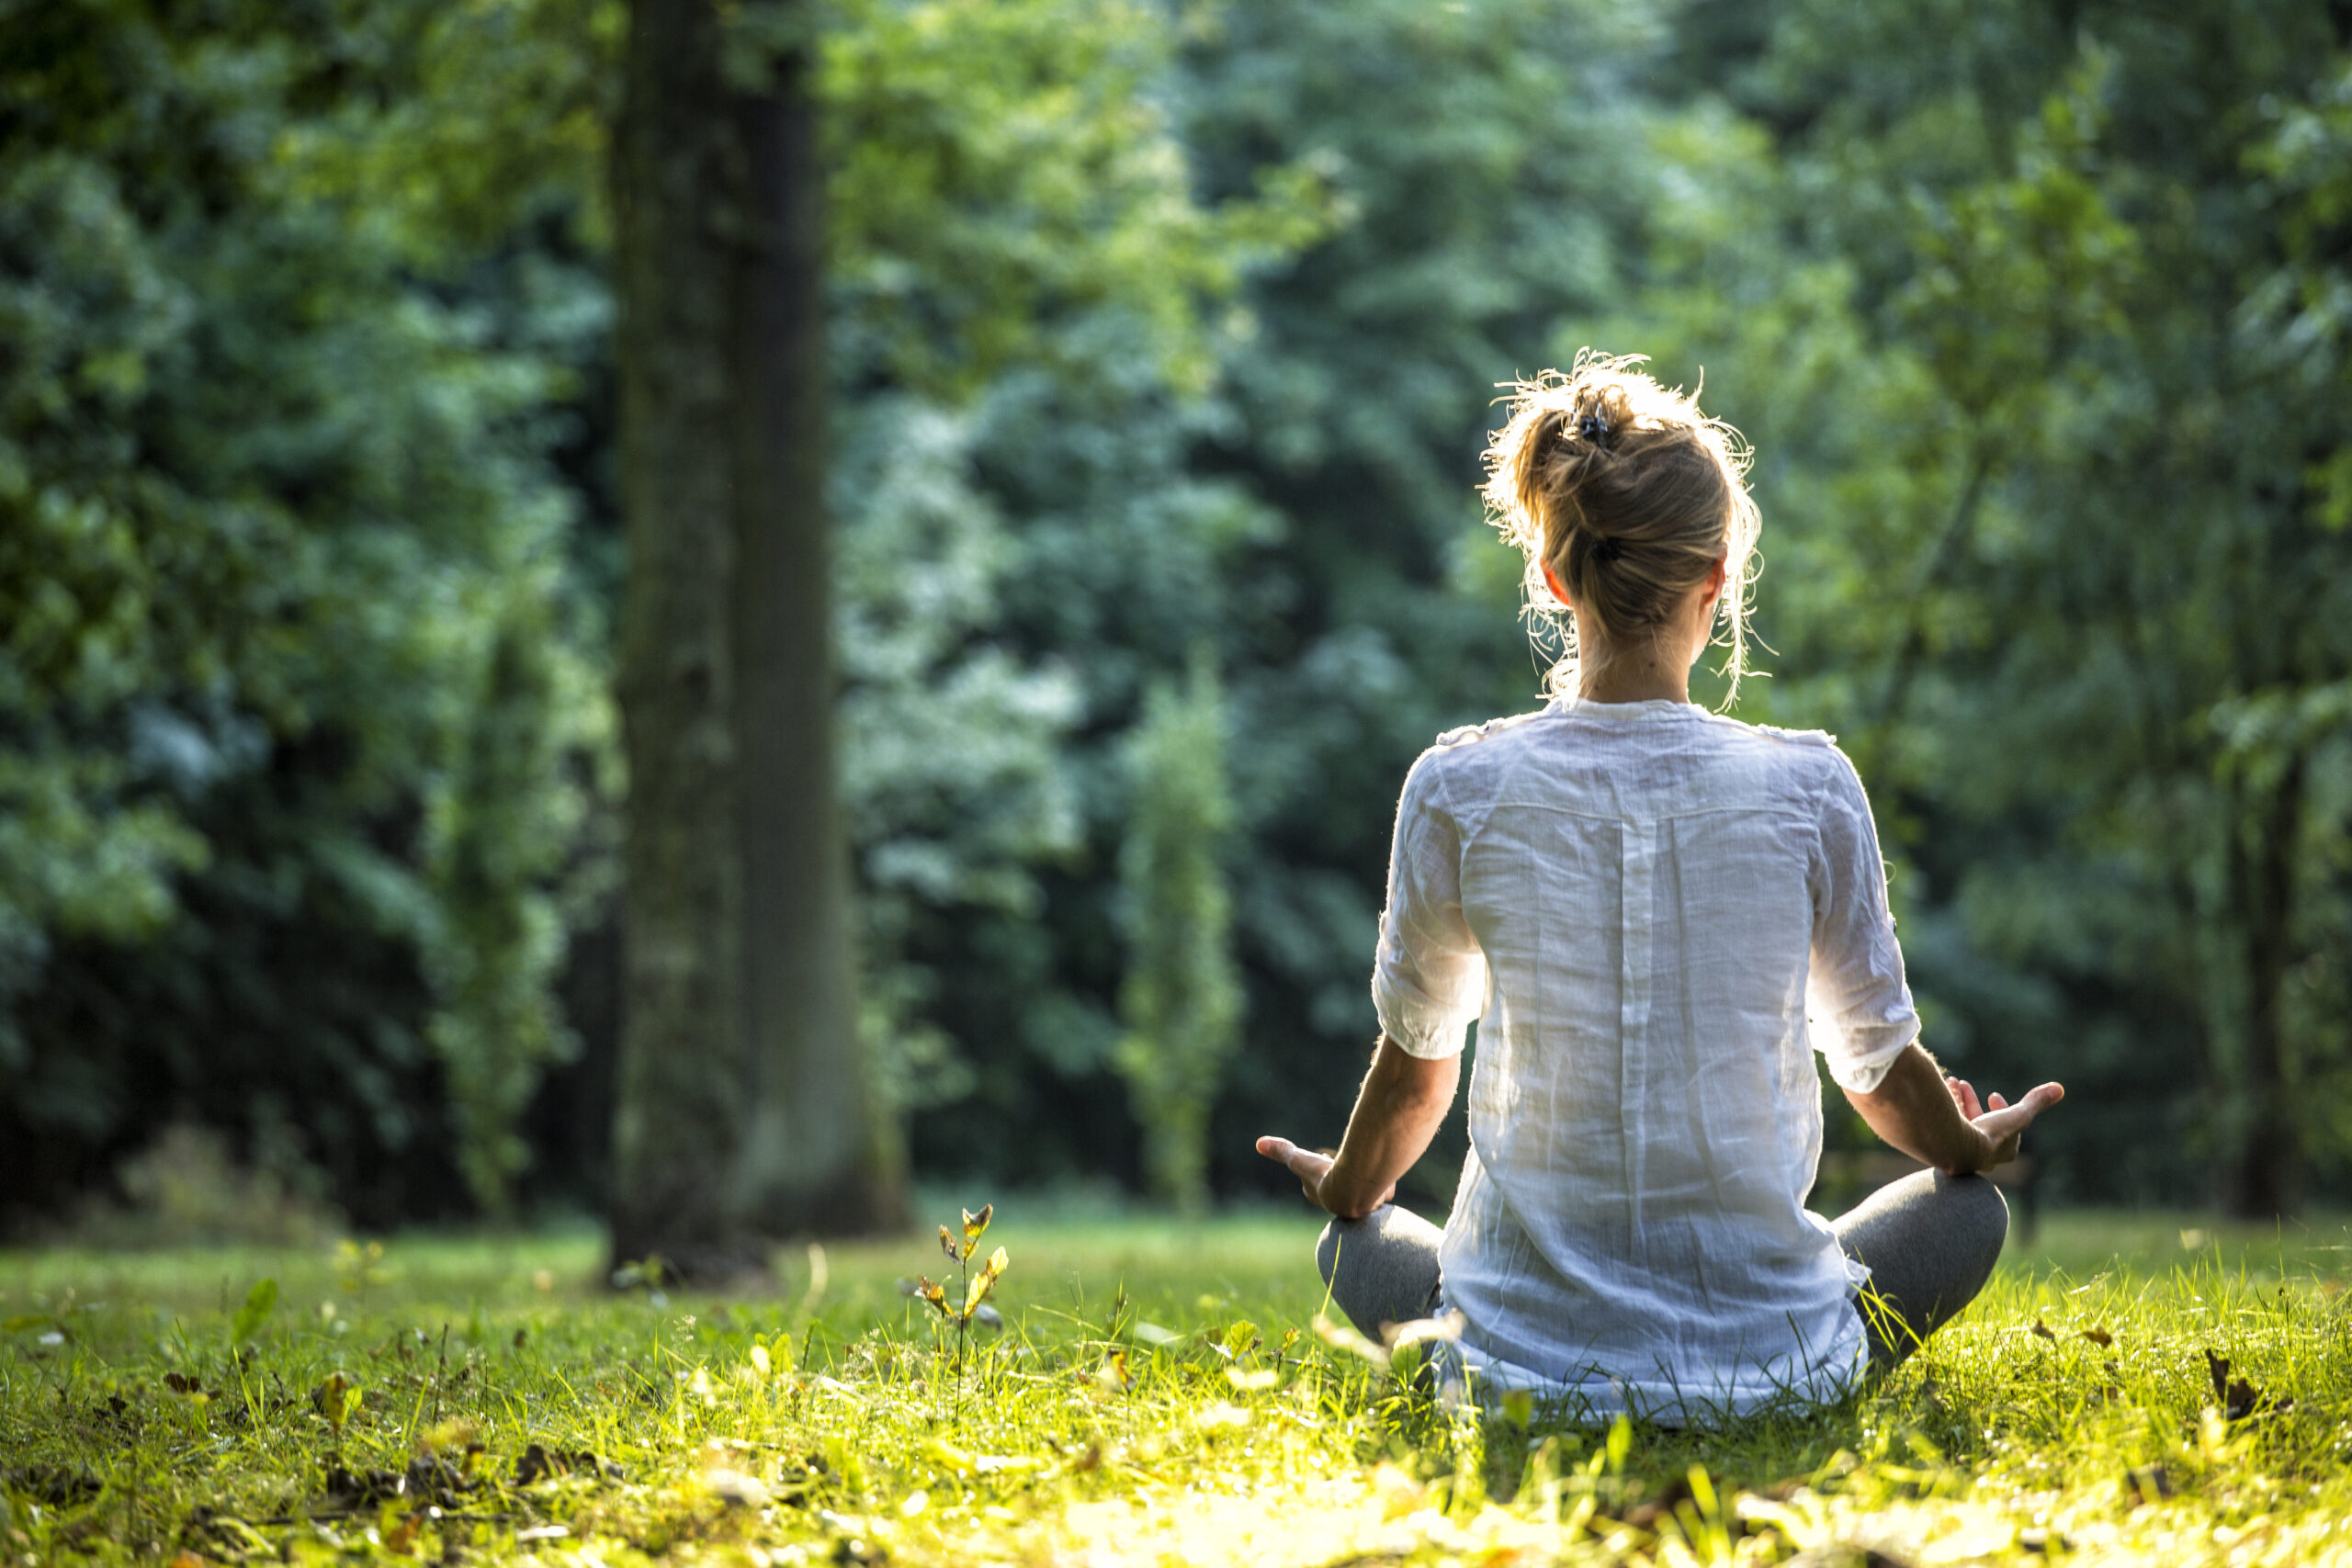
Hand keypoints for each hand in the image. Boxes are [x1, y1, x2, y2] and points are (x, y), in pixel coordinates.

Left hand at [1255, 1135, 1394, 1216]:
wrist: (1354, 1191)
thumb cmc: (1325, 1177)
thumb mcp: (1300, 1161)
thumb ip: (1282, 1151)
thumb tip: (1258, 1143)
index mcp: (1321, 1194)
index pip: (1315, 1183)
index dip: (1318, 1170)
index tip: (1321, 1159)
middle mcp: (1339, 1201)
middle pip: (1339, 1185)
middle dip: (1340, 1175)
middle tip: (1342, 1165)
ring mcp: (1361, 1201)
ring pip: (1362, 1185)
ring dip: (1364, 1178)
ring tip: (1366, 1168)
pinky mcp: (1380, 1197)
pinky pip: (1381, 1185)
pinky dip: (1382, 1179)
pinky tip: (1385, 1173)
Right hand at [1944, 1076, 2065, 1169]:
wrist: (1955, 1147)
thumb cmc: (1991, 1134)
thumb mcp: (2018, 1116)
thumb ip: (2036, 1102)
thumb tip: (2059, 1089)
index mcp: (2003, 1151)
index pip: (2007, 1128)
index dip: (2002, 1109)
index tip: (1993, 1094)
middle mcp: (1982, 1154)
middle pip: (1980, 1123)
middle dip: (1973, 1101)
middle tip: (1965, 1084)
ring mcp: (1961, 1151)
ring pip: (1960, 1121)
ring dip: (1958, 1100)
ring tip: (1953, 1082)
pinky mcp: (1942, 1146)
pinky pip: (1945, 1122)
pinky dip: (1945, 1105)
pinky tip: (1941, 1091)